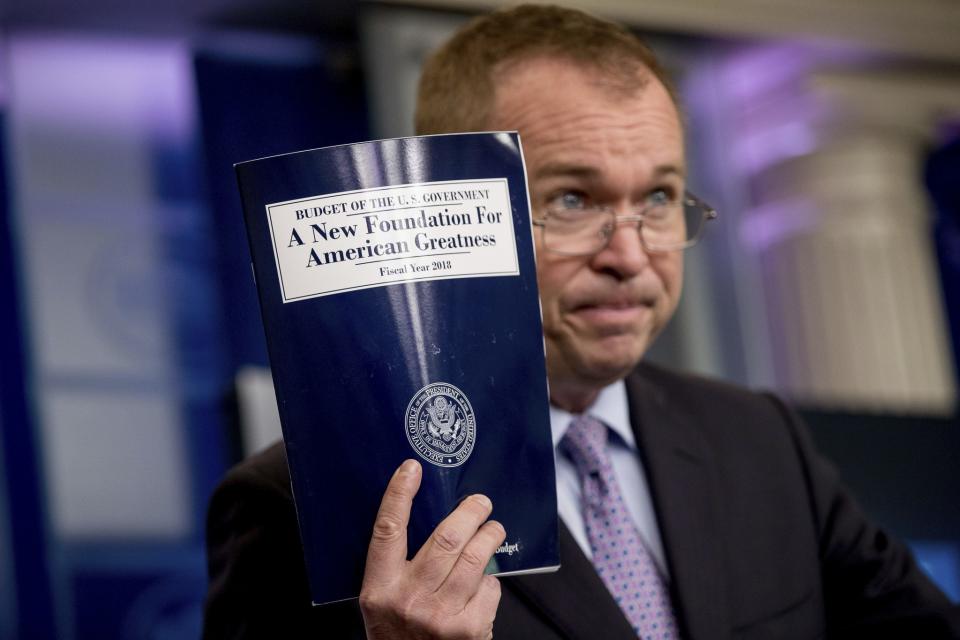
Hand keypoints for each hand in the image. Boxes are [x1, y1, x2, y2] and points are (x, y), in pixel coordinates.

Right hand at [359, 459, 505, 638]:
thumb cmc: (399, 639)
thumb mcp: (383, 605)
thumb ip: (397, 568)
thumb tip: (425, 519)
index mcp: (379, 591)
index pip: (387, 531)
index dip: (399, 495)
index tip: (411, 469)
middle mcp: (409, 601)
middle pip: (446, 537)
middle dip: (470, 511)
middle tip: (480, 502)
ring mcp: (441, 617)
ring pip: (475, 556)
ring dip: (489, 535)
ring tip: (492, 528)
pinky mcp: (470, 630)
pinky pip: (489, 587)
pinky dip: (490, 579)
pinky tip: (484, 581)